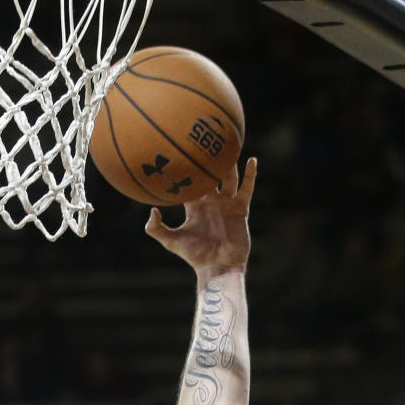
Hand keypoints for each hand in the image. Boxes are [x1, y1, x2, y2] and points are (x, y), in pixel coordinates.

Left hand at [145, 156, 256, 276]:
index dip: (185, 170)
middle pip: (210, 176)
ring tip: (229, 144)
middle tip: (206, 140)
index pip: (190, 184)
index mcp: (195, 207)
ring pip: (229, 177)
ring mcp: (227, 204)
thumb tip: (152, 210)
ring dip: (228, 163)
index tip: (178, 153)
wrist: (217, 265)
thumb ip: (156, 228)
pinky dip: (250, 174)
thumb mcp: (171, 241)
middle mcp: (211, 202)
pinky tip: (251, 159)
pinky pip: (246, 188)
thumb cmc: (194, 255)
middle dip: (208, 161)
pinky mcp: (241, 208)